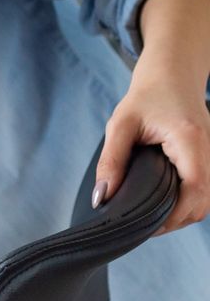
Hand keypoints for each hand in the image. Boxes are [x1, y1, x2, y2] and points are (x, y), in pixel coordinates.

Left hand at [95, 63, 209, 232]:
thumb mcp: (120, 125)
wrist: (172, 73)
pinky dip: (186, 201)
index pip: (195, 191)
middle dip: (176, 220)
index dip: (173, 216)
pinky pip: (203, 189)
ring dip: (182, 212)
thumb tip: (102, 198)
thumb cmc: (146, 96)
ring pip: (206, 199)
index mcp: (191, 141)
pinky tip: (162, 203)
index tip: (146, 227)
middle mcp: (208, 151)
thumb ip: (111, 162)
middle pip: (204, 202)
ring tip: (150, 217)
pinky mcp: (206, 158)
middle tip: (143, 226)